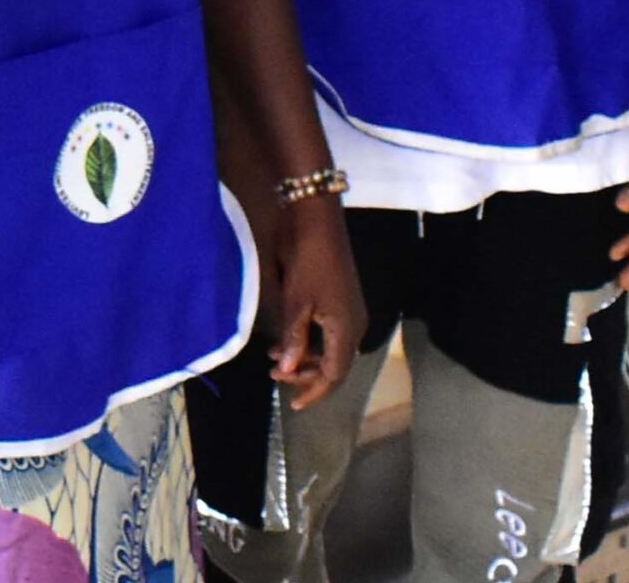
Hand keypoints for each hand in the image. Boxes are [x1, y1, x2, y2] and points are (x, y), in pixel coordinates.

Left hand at [265, 195, 362, 407]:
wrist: (317, 223)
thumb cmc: (308, 263)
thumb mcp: (297, 302)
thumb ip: (294, 338)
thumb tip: (287, 371)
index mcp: (347, 330)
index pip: (334, 375)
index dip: (314, 391)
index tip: (294, 405)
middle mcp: (353, 325)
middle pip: (334, 366)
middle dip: (306, 377)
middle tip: (275, 377)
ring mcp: (349, 312)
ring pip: (329, 349)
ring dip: (304, 358)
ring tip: (275, 361)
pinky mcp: (340, 301)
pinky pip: (328, 334)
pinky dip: (308, 342)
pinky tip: (286, 341)